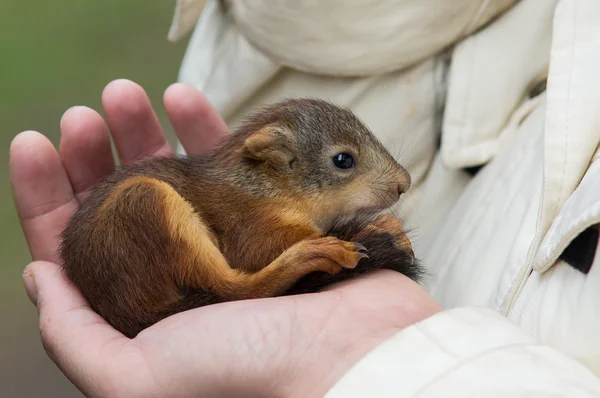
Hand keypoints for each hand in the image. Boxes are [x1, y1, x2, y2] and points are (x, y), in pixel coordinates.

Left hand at [10, 79, 441, 397]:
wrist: (353, 359)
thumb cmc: (248, 375)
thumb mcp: (138, 379)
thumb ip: (76, 338)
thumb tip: (39, 277)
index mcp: (146, 310)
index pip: (80, 249)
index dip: (48, 196)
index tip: (35, 143)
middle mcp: (185, 272)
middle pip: (127, 204)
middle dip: (97, 157)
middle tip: (84, 117)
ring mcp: (230, 239)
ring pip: (177, 176)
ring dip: (146, 132)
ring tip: (126, 92)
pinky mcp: (272, 214)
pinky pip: (233, 164)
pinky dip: (207, 129)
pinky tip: (184, 98)